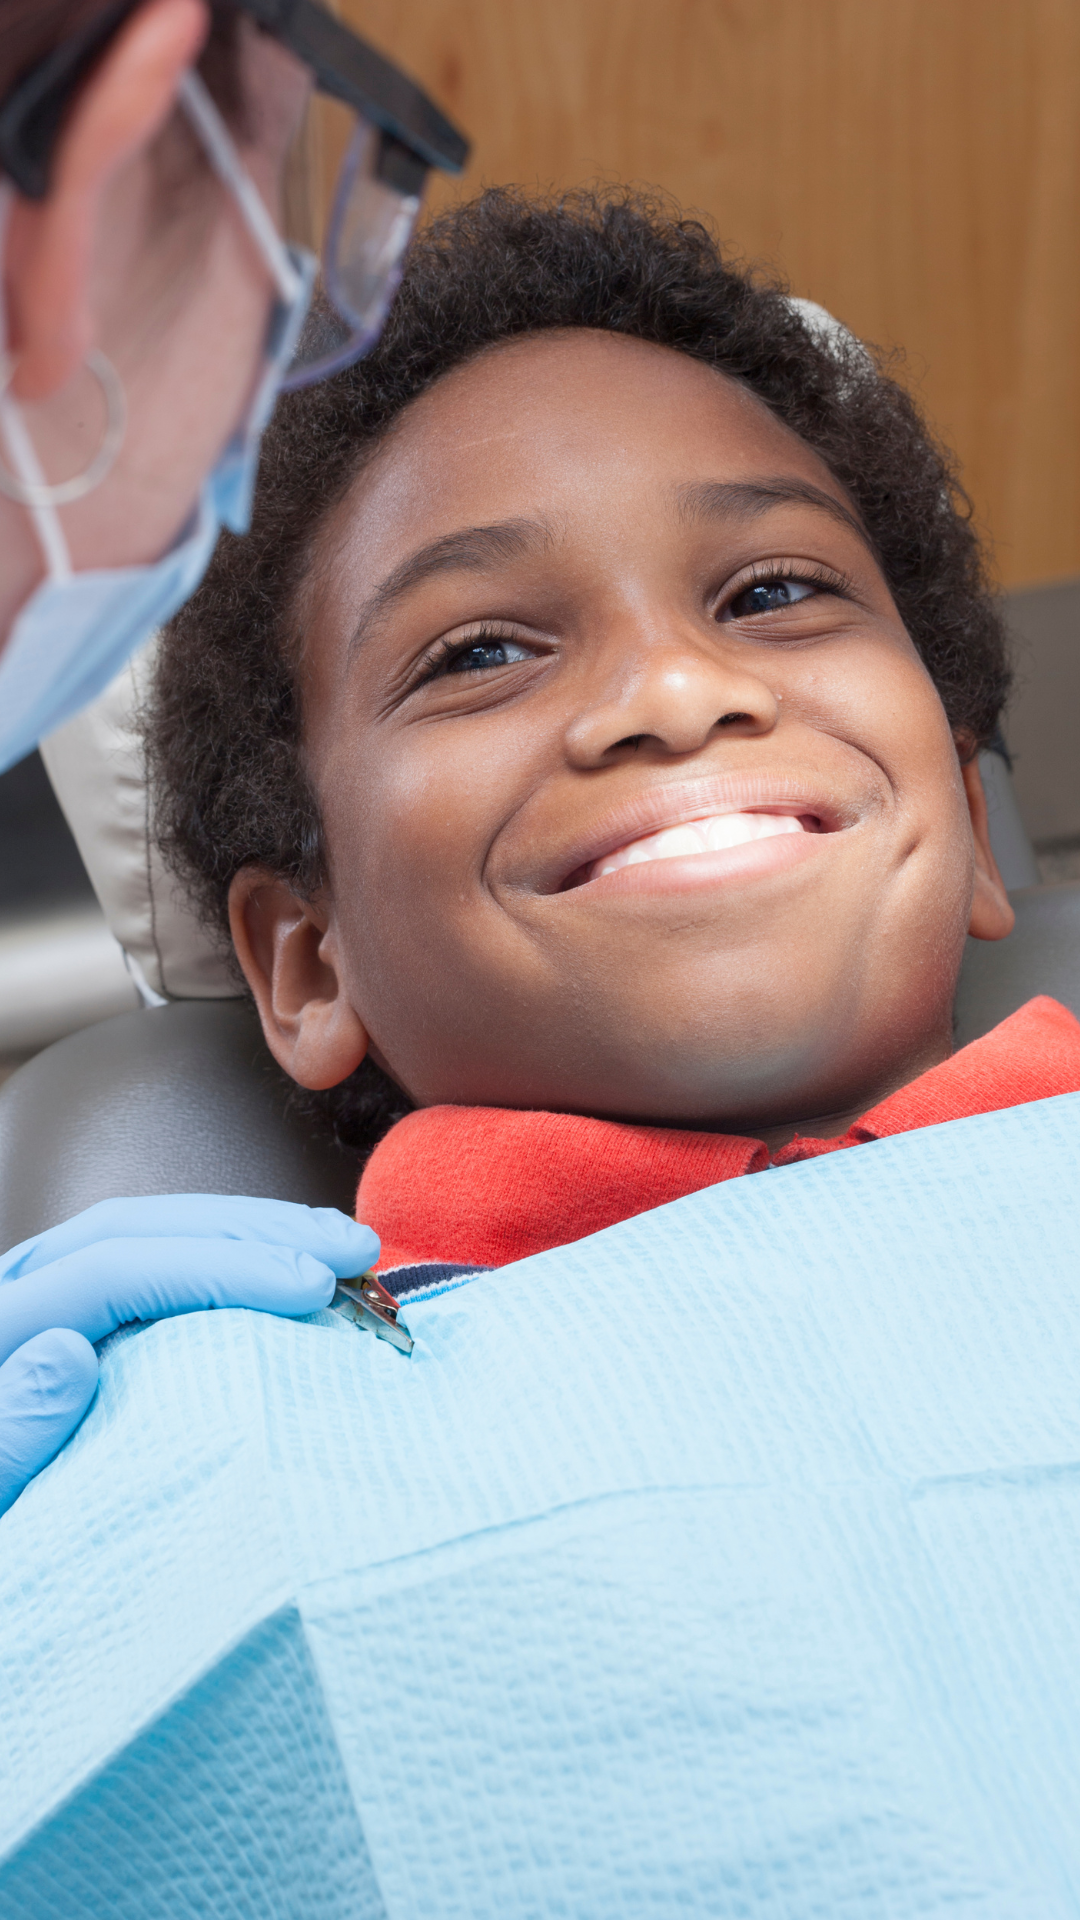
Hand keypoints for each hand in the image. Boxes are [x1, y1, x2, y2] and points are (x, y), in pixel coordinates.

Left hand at [0, 1194, 378, 1516]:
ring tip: (342, 1250)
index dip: (217, 1268)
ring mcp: (43, 1298)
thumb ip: (12, 1439)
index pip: (111, 1269)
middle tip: (351, 1253)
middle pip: (137, 1228)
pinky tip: (286, 1270)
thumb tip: (67, 1351)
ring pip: (148, 1231)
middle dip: (253, 1232)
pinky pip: (151, 1261)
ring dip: (251, 1231)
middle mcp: (17, 1294)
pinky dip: (227, 1257)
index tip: (312, 1290)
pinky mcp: (71, 1315)